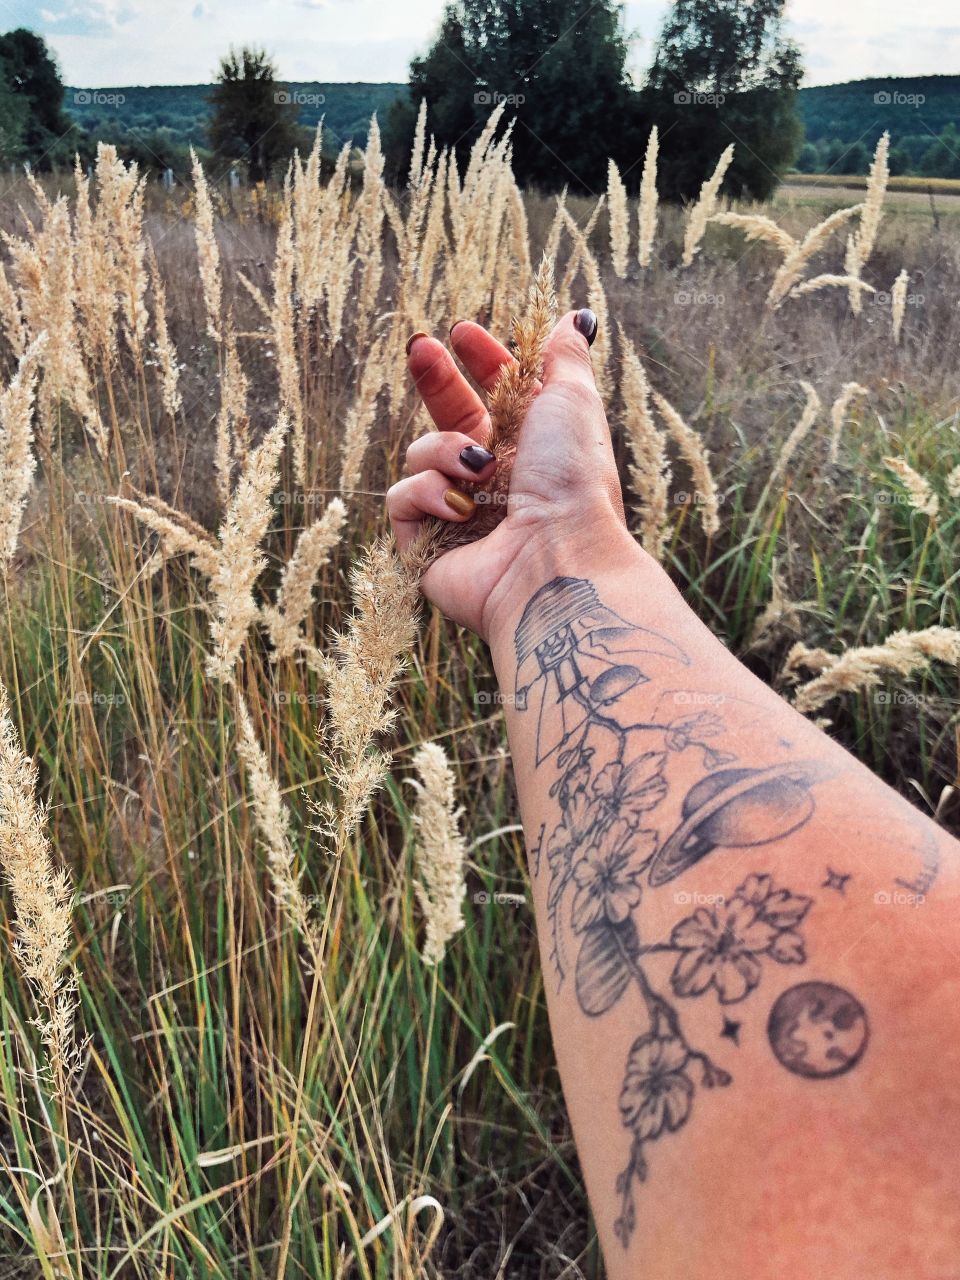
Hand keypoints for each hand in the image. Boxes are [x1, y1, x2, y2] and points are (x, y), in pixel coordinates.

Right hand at [386, 310, 631, 640]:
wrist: (557, 560)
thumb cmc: (574, 484)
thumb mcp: (574, 404)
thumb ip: (564, 358)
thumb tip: (575, 318)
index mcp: (531, 449)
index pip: (494, 396)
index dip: (478, 361)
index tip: (462, 332)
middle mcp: (495, 482)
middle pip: (447, 419)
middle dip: (434, 381)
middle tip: (421, 348)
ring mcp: (458, 515)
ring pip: (420, 454)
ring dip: (444, 450)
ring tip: (479, 469)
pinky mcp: (426, 546)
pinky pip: (402, 498)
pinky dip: (429, 493)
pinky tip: (461, 509)